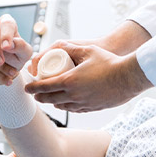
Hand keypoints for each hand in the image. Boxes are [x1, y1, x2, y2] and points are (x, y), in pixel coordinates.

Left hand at [24, 41, 151, 112]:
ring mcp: (84, 104)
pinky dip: (67, 107)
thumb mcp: (88, 50)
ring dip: (53, 103)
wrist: (128, 77)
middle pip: (50, 100)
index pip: (45, 87)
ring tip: (49, 98)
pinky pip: (75, 110)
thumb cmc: (109, 61)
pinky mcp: (93, 108)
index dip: (33, 88)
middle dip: (40, 97)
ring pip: (62, 107)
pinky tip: (66, 104)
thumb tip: (59, 46)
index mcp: (70, 81)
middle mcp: (74, 95)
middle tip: (35, 94)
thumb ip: (71, 48)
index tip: (27, 88)